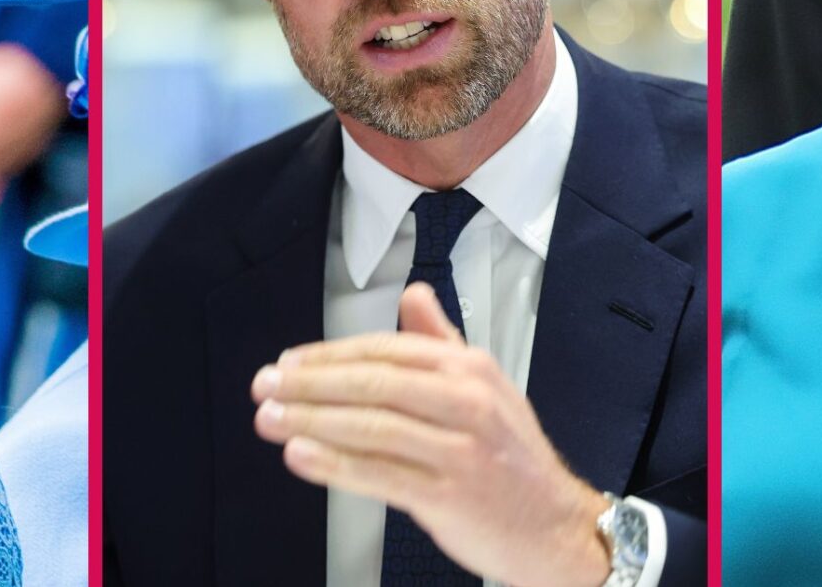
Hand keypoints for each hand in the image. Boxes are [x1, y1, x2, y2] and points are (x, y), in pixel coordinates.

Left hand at [250, 283, 610, 586]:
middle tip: (267, 386)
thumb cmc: (513, 458)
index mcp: (470, 368)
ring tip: (271, 420)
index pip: (385, 351)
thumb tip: (413, 295)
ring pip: (371, 427)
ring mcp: (459, 450)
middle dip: (310, 385)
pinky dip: (335, 464)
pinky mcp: (449, 495)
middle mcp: (467, 403)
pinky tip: (301, 456)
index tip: (289, 363)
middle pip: (373, 383)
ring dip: (312, 422)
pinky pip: (380, 475)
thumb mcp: (489, 385)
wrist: (555, 526)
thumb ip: (442, 341)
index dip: (329, 355)